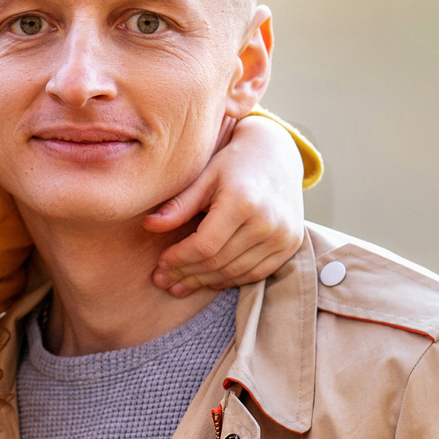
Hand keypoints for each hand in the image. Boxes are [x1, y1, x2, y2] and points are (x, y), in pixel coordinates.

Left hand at [147, 112, 306, 296]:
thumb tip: (148, 225)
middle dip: (187, 274)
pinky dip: (230, 279)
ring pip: (235, 272)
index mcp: (243, 201)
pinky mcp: (290, 244)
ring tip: (180, 285)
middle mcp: (267, 222)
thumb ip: (179, 204)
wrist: (277, 154)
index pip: (204, 245)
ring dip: (205, 282)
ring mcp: (283, 235)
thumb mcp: (204, 177)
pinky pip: (256, 273)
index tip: (160, 264)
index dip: (179, 259)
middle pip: (218, 262)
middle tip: (163, 280)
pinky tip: (208, 280)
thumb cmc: (233, 162)